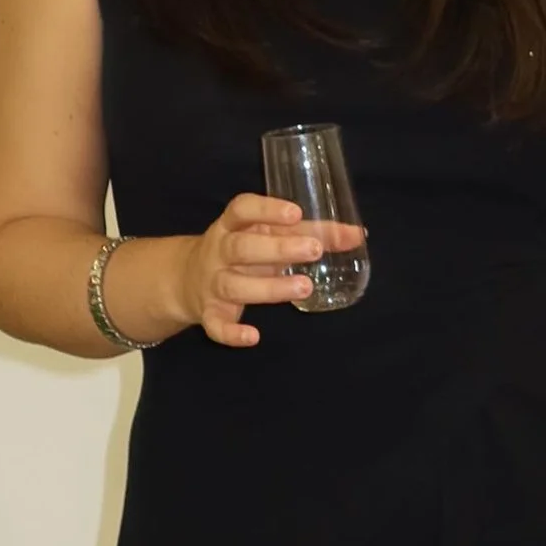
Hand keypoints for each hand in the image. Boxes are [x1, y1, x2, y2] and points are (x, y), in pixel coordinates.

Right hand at [177, 194, 364, 350]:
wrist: (187, 278)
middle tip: (313, 250)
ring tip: (304, 287)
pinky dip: (231, 333)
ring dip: (268, 288)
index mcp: (232, 225)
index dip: (266, 209)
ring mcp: (212, 283)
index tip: (295, 213)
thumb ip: (312, 232)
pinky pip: (215, 325)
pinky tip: (253, 336)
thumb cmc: (243, 251)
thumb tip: (358, 235)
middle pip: (242, 248)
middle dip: (277, 249)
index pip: (242, 209)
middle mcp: (218, 252)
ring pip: (234, 285)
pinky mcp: (209, 313)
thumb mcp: (269, 235)